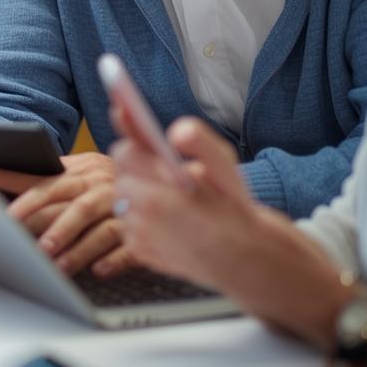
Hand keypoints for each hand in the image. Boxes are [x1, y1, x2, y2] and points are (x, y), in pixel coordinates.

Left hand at [0, 151, 134, 277]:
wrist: (167, 180)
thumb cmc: (107, 183)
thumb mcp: (82, 170)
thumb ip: (51, 177)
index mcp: (81, 172)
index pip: (40, 179)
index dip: (9, 181)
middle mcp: (102, 188)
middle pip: (70, 204)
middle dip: (42, 219)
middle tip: (15, 230)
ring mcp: (125, 210)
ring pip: (99, 228)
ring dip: (75, 246)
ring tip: (52, 262)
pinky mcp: (144, 235)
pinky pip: (130, 248)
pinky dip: (114, 259)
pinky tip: (98, 270)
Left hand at [110, 115, 256, 283]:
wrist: (245, 260)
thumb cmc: (235, 209)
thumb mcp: (226, 168)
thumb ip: (200, 142)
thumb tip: (176, 132)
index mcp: (160, 191)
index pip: (125, 151)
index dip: (129, 133)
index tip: (121, 107)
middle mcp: (143, 215)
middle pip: (122, 171)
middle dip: (139, 166)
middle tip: (165, 171)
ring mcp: (138, 235)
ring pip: (123, 196)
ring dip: (139, 190)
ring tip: (169, 197)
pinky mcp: (137, 251)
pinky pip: (127, 222)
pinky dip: (141, 216)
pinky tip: (167, 219)